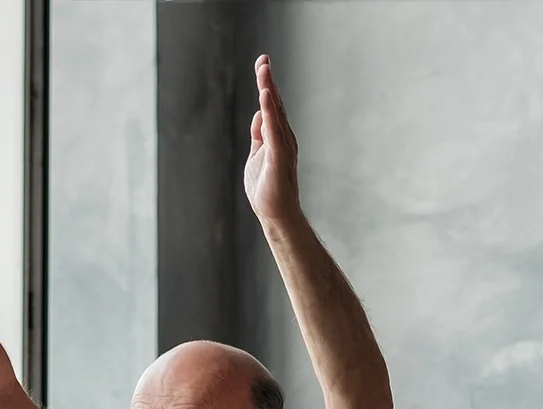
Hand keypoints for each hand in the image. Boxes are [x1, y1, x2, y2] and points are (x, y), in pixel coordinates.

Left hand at [242, 54, 300, 225]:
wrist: (277, 215)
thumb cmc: (268, 188)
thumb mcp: (258, 154)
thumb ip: (259, 134)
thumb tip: (258, 114)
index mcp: (278, 136)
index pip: (271, 105)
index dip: (266, 84)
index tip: (262, 63)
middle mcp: (284, 137)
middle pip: (274, 103)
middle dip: (268, 80)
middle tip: (263, 59)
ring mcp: (283, 146)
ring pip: (275, 112)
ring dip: (269, 89)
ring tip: (264, 69)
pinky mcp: (279, 157)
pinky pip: (273, 129)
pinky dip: (269, 111)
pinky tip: (265, 95)